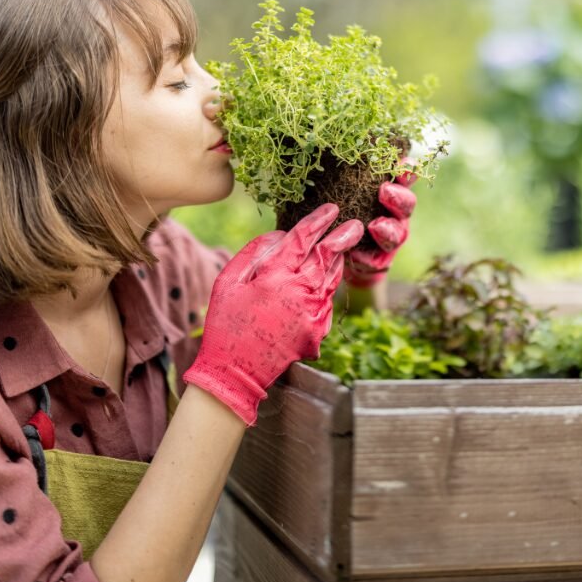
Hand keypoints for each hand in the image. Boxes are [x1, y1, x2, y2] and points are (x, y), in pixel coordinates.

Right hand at [182, 204, 363, 424]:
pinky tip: (325, 281)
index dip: (318, 221)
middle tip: (355, 224)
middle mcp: (299, 292)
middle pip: (328, 255)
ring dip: (339, 260)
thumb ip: (253, 253)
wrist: (236, 373)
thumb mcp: (228, 282)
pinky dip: (328, 287)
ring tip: (342, 247)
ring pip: (332, 278)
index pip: (303, 239)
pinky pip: (327, 301)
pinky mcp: (318, 330)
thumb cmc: (226, 324)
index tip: (331, 209)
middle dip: (343, 236)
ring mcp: (312, 313)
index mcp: (275, 276)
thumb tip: (278, 234)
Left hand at [344, 168, 417, 287]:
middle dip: (398, 197)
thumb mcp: (341, 189)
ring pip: (397, 234)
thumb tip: (331, 148)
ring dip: (388, 229)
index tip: (403, 165)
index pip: (404, 178)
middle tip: (384, 191)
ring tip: (375, 226)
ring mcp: (390, 238)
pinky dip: (366, 258)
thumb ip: (344, 174)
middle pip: (406, 204)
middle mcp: (395, 214)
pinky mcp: (379, 261)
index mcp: (390, 192)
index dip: (408, 171)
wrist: (334, 251)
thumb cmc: (339, 211)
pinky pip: (376, 261)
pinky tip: (355, 254)